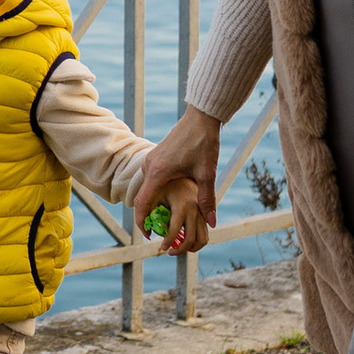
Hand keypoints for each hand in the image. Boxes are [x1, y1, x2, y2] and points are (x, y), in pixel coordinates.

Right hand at [131, 111, 220, 253]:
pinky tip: (173, 194)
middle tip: (163, 229)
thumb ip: (206, 200)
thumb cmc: (203, 144)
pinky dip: (159, 190)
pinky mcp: (157, 156)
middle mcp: (150, 166)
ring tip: (170, 214)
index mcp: (158, 173)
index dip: (142, 223)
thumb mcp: (207, 174)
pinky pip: (152, 178)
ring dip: (156, 201)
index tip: (149, 235)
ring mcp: (152, 159)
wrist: (201, 118)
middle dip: (151, 215)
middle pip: (144, 197)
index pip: (142, 204)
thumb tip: (212, 223)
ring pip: (148, 187)